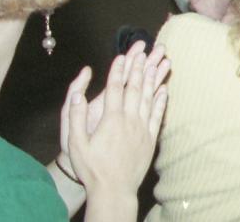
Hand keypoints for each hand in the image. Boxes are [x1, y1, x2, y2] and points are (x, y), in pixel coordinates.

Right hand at [64, 42, 169, 209]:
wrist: (113, 190)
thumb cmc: (91, 168)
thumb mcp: (75, 143)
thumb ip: (76, 116)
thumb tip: (77, 93)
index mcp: (110, 119)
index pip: (115, 88)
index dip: (118, 70)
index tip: (122, 55)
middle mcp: (129, 120)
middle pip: (135, 88)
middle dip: (140, 67)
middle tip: (145, 49)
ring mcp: (142, 129)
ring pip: (149, 98)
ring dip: (154, 78)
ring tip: (159, 62)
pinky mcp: (150, 139)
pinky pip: (158, 115)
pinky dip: (161, 101)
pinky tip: (164, 89)